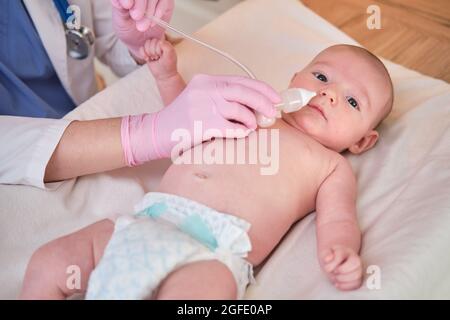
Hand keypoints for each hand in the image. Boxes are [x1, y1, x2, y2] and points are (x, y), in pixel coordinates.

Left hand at [111, 0, 173, 59]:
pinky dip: (159, 11)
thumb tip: (118, 0)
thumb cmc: (128, 29)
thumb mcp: (120, 21)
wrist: (142, 41)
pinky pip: (164, 1)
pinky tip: (152, 23)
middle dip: (140, 4)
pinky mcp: (165, 1)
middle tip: (136, 17)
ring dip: (149, 10)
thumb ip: (119, 8)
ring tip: (143, 26)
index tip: (127, 5)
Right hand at [121, 74, 280, 164]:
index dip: (262, 89)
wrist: (156, 133)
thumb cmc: (182, 120)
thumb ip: (224, 99)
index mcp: (206, 80)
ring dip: (251, 120)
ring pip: (239, 109)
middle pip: (243, 91)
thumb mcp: (201, 101)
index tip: (276, 98)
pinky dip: (241, 131)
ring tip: (252, 127)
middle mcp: (204, 89)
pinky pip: (231, 127)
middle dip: (263, 102)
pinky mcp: (201, 124)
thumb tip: (258, 106)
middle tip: (274, 113)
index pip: (241, 80)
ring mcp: (202, 106)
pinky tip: (242, 134)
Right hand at [141, 39, 176, 79]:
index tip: (162, 56)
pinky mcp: (148, 53)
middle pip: (150, 41)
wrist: (164, 76)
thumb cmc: (168, 66)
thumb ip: (167, 47)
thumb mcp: (170, 56)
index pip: (157, 41)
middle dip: (153, 51)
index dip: (157, 49)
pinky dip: (143, 54)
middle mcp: (159, 45)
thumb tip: (159, 41)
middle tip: (158, 58)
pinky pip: (141, 48)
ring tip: (154, 58)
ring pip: (146, 44)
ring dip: (148, 53)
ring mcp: (153, 48)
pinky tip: (148, 59)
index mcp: (166, 44)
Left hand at [321, 245, 362, 290]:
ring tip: (335, 277)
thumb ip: (326, 254)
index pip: (341, 254)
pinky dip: (345, 286)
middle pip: (356, 263)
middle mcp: (355, 259)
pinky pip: (356, 284)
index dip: (334, 262)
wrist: (335, 262)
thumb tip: (327, 259)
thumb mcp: (325, 253)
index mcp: (346, 251)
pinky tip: (337, 284)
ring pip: (357, 275)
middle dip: (342, 270)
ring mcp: (358, 270)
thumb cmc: (331, 257)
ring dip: (343, 279)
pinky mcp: (357, 279)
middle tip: (334, 272)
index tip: (328, 267)